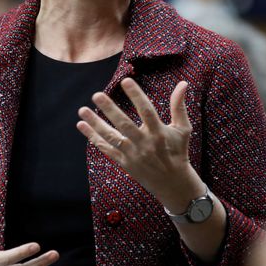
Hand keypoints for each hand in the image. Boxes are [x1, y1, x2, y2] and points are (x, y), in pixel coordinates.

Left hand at [76, 78, 199, 207]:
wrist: (172, 183)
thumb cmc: (178, 151)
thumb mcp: (183, 129)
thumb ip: (179, 106)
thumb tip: (183, 83)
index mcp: (159, 133)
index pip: (147, 111)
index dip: (137, 96)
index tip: (126, 81)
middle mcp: (144, 144)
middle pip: (125, 124)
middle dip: (110, 110)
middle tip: (97, 95)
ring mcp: (132, 154)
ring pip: (111, 137)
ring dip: (95, 124)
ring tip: (82, 110)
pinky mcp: (124, 162)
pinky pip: (106, 149)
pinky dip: (93, 138)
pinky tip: (82, 125)